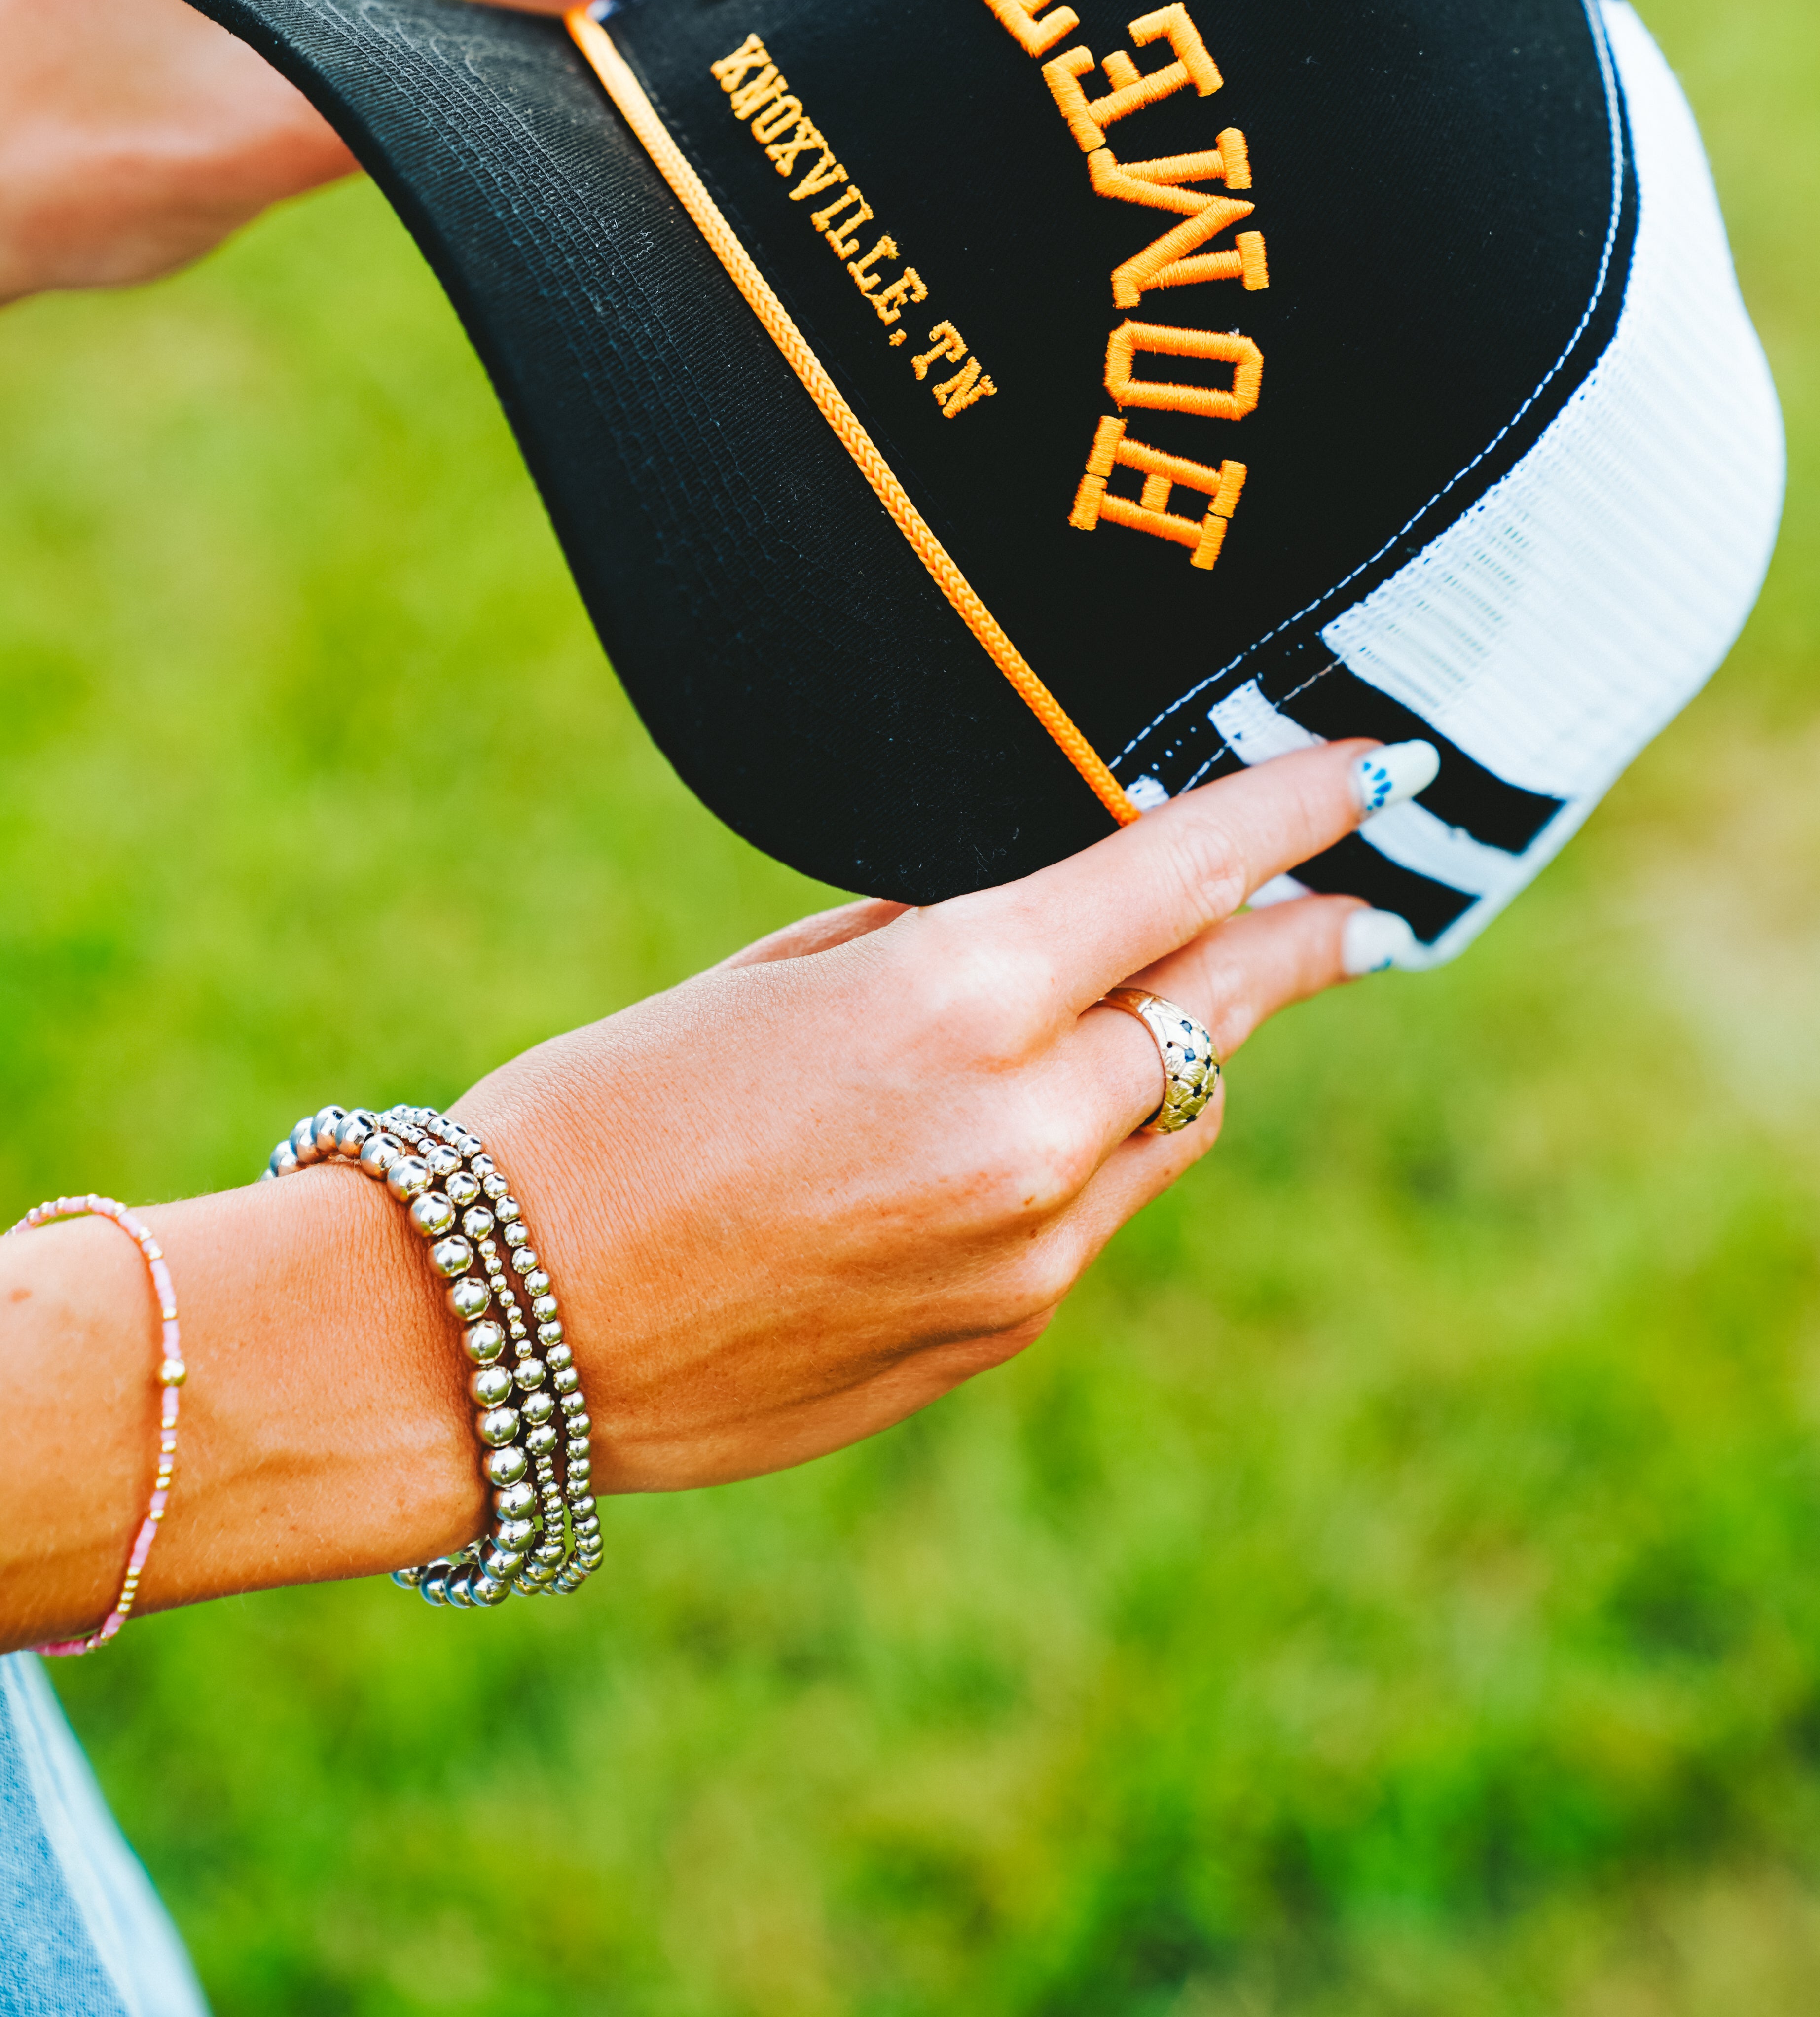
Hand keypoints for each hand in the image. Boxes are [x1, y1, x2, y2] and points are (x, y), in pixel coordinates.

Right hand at [470, 739, 1391, 1488]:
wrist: (497, 1336)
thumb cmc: (604, 1113)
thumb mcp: (775, 978)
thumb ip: (936, 945)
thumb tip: (1051, 912)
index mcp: (955, 1001)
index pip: (1181, 876)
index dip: (1291, 813)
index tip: (1374, 773)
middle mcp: (1022, 1131)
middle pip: (1218, 1010)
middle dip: (1294, 945)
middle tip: (1355, 910)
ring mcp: (1027, 1254)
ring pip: (1174, 1123)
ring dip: (1184, 1055)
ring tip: (1177, 1004)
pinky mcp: (1000, 1336)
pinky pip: (1093, 1216)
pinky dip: (1091, 1154)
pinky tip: (1025, 1132)